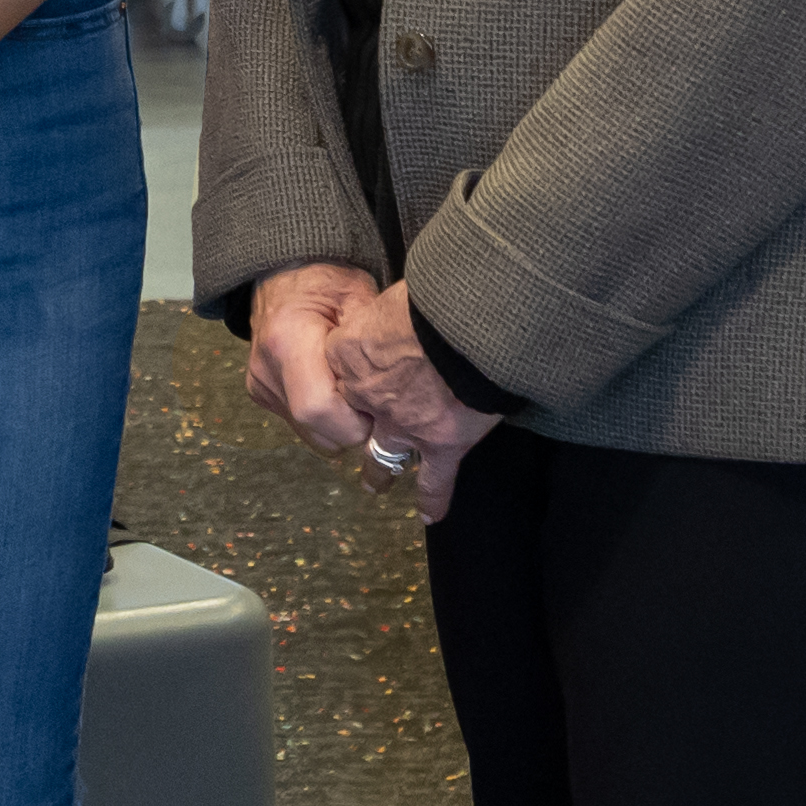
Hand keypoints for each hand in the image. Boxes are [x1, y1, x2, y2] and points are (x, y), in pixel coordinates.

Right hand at [242, 264, 390, 464]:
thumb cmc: (326, 280)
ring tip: (354, 389)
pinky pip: (301, 425)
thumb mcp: (360, 297)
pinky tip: (334, 386)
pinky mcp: (260, 394)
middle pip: (318, 433)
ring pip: (311, 437)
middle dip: (354, 429)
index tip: (379, 404)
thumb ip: (374, 344)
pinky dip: (325, 416)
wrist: (283, 272)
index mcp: (289, 341)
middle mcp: (267, 371)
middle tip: (374, 398)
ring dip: (340, 425)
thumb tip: (401, 390)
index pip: (318, 410)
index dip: (355, 421)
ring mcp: (260, 386)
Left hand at [326, 288, 499, 510]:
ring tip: (374, 483)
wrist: (465, 323)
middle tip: (355, 434)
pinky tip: (430, 514)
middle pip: (354, 414)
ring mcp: (403, 423)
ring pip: (383, 453)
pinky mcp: (440, 442)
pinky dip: (434, 498)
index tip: (356, 372)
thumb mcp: (397, 290)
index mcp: (351, 351)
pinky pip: (434, 479)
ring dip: (379, 470)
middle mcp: (369, 393)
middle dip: (357, 424)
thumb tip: (411, 298)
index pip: (340, 367)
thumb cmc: (434, 294)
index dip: (350, 371)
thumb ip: (393, 307)